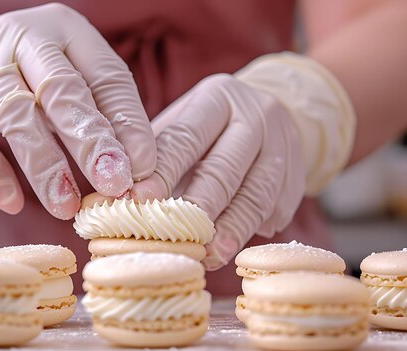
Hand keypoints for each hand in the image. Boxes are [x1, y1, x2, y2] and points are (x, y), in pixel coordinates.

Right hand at [0, 4, 155, 218]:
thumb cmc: (33, 75)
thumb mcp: (73, 77)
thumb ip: (103, 115)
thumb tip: (138, 172)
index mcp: (70, 31)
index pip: (107, 77)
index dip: (128, 125)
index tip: (142, 170)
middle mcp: (27, 38)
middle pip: (62, 90)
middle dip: (90, 142)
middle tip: (113, 185)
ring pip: (16, 115)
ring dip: (44, 166)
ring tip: (67, 207)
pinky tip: (12, 203)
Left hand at [131, 74, 305, 268]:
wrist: (273, 113)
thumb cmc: (209, 128)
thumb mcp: (181, 126)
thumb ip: (150, 158)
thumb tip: (106, 202)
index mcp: (216, 97)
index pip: (186, 137)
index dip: (163, 172)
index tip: (139, 202)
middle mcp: (255, 114)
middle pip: (225, 168)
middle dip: (198, 207)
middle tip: (176, 238)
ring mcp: (284, 143)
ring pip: (256, 193)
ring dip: (231, 229)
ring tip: (209, 256)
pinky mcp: (299, 173)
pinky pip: (279, 207)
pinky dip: (255, 230)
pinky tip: (235, 246)